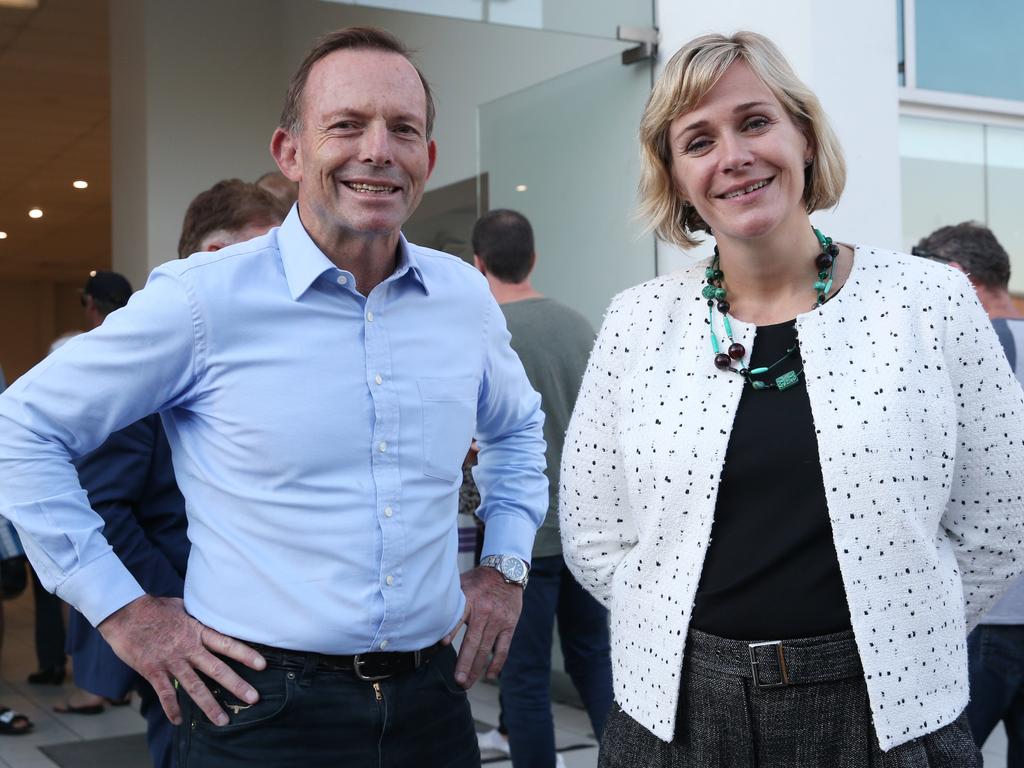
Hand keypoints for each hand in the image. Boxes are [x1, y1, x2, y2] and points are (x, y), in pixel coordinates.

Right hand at [98, 595, 265, 726]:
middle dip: (236, 685)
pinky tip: (178, 721)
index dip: (245, 654)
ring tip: (223, 720)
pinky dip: (171, 708)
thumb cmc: (154, 607)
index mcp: (197, 631)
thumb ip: (197, 616)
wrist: (125, 612)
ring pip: (194, 686)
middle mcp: (188, 648)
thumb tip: (210, 611)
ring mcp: (171, 661)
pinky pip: (165, 693)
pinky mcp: (153, 670)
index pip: (227, 644)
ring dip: (209, 705)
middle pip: (217, 668)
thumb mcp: (182, 606)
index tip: (262, 665)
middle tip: (254, 699)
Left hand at [442, 566, 522, 687]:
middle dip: (464, 663)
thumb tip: (429, 612)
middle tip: (457, 681)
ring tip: (467, 682)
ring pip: (486, 649)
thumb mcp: (463, 583)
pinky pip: (503, 647)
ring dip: (476, 668)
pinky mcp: (509, 625)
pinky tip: (490, 675)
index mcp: (470, 600)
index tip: (441, 646)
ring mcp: (498, 621)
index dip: (451, 631)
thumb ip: (451, 599)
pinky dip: (497, 662)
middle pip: (473, 642)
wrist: (507, 571)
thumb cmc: (480, 580)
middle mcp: (485, 612)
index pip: (458, 617)